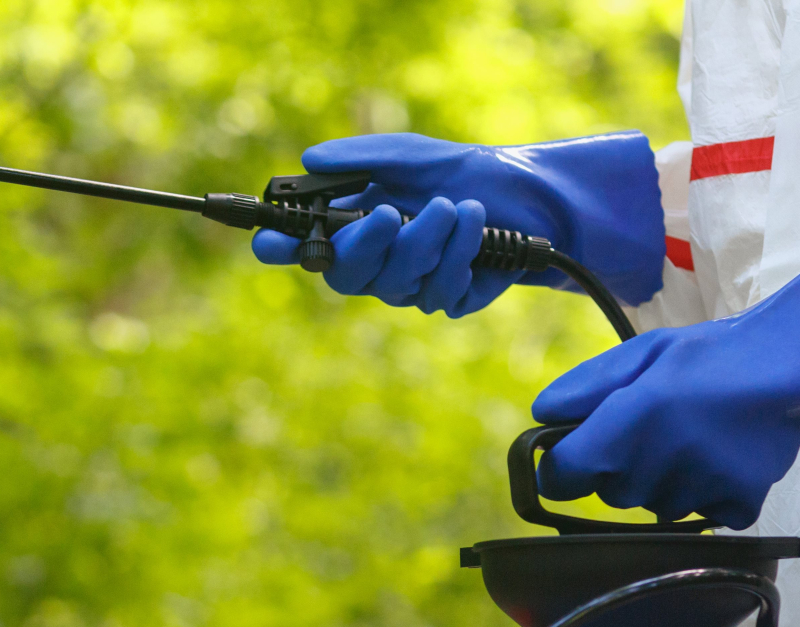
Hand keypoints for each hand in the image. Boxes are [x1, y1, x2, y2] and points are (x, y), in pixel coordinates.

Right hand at [252, 131, 663, 316]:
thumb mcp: (413, 154)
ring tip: (460, 206)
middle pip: (346, 276)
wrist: (531, 196)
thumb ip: (362, 158)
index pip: (301, 247)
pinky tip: (480, 227)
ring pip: (398, 284)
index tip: (268, 243)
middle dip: (369, 244)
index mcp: (354, 225)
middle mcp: (375, 262)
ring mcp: (409, 286)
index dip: (278, 249)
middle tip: (392, 212)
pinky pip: (440, 294)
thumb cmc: (465, 172)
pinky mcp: (448, 299)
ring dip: (431, 240)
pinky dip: (462, 256)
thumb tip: (309, 158)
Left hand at [535, 210, 799, 528]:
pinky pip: (705, 516)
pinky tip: (723, 458)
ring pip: (658, 508)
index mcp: (627, 421)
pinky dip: (710, 495)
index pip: (562, 476)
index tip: (573, 460)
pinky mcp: (738, 504)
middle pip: (611, 495)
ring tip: (696, 439)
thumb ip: (586, 386)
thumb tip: (540, 414)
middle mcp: (659, 461)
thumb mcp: (642, 354)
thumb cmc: (711, 355)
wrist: (793, 364)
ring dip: (666, 483)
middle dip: (623, 469)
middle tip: (657, 429)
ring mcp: (700, 488)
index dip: (562, 469)